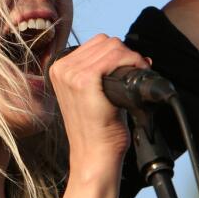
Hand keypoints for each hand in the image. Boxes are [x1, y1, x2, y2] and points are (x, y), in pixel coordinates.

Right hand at [48, 35, 150, 171]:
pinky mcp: (84, 81)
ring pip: (112, 46)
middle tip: (136, 74)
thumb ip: (104, 73)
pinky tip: (134, 79)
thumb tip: (138, 56)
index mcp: (60, 69)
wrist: (94, 155)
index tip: (129, 69)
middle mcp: (61, 68)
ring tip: (134, 80)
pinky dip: (131, 62)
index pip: (96, 43)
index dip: (118, 54)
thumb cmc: (98, 130)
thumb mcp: (94, 96)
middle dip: (125, 55)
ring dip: (130, 58)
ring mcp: (71, 74)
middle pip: (105, 42)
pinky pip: (114, 57)